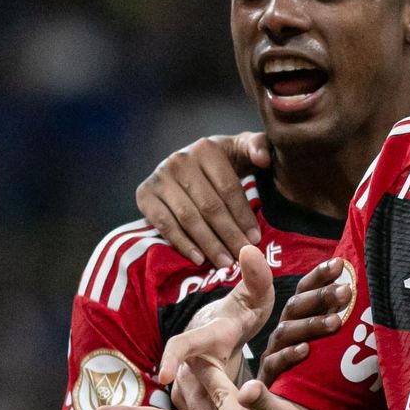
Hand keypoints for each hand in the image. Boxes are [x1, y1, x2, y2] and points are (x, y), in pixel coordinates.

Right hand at [136, 133, 271, 267]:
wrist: (188, 162)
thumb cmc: (222, 161)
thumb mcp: (242, 148)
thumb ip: (258, 147)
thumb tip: (265, 159)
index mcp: (207, 149)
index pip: (228, 188)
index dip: (243, 216)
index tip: (255, 239)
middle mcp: (180, 160)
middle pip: (209, 206)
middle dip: (229, 235)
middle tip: (242, 256)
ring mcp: (160, 177)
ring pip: (188, 217)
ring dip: (209, 244)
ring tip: (225, 262)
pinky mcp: (144, 194)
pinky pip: (164, 224)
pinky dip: (182, 244)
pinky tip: (199, 258)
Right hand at [160, 245, 275, 409]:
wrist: (222, 340)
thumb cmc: (237, 316)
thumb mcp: (252, 295)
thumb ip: (255, 275)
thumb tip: (249, 249)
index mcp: (203, 340)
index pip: (181, 345)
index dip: (170, 358)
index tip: (162, 374)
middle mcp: (193, 369)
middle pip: (197, 395)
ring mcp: (195, 393)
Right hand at [258, 258, 350, 385]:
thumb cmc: (319, 373)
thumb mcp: (334, 346)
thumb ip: (346, 323)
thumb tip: (378, 300)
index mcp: (298, 318)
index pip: (306, 291)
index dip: (319, 276)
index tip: (339, 263)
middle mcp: (285, 331)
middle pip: (296, 306)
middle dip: (320, 296)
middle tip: (347, 291)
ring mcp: (275, 352)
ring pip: (287, 331)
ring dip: (311, 324)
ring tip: (336, 322)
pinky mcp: (269, 377)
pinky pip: (275, 363)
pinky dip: (289, 355)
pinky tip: (306, 350)